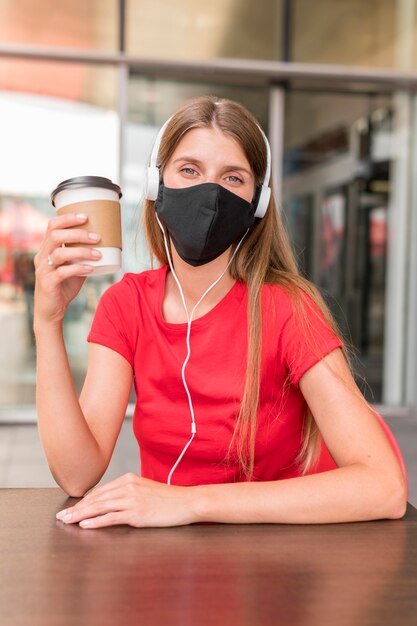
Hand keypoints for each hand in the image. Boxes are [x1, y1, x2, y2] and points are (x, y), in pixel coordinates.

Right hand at [33, 213, 101, 326]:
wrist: (51, 312)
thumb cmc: (63, 287)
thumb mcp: (73, 267)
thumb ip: (83, 256)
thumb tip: (106, 244)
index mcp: (46, 249)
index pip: (52, 226)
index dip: (67, 218)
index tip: (85, 216)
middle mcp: (42, 257)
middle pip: (55, 236)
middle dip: (78, 233)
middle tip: (97, 237)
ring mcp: (43, 270)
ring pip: (59, 254)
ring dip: (81, 251)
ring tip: (98, 254)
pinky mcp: (47, 284)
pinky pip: (62, 273)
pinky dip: (79, 269)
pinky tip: (91, 269)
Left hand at [55, 473, 197, 528]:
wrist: (187, 501)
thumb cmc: (168, 498)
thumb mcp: (145, 489)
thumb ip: (128, 492)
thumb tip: (111, 501)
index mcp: (129, 479)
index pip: (100, 490)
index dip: (84, 500)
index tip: (72, 507)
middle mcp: (128, 486)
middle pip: (96, 498)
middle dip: (77, 508)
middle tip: (62, 516)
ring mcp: (132, 500)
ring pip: (100, 507)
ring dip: (80, 515)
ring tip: (67, 521)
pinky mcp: (136, 513)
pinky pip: (111, 517)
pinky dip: (96, 521)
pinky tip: (85, 525)